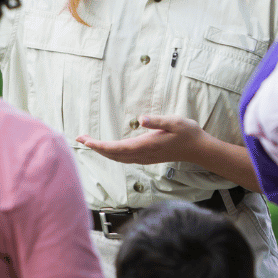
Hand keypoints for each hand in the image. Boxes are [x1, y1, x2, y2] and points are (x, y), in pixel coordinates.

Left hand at [75, 116, 204, 165]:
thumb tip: (141, 119)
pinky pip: (124, 158)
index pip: (117, 148)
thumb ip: (157, 121)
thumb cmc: (187, 133)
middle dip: (96, 147)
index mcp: (147, 145)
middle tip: (79, 138)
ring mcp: (145, 158)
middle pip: (114, 154)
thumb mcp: (174, 121)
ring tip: (89, 142)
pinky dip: (112, 154)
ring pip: (118, 158)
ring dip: (102, 151)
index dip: (100, 146)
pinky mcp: (147, 157)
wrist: (198, 149)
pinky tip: (107, 150)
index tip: (86, 141)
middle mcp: (143, 154)